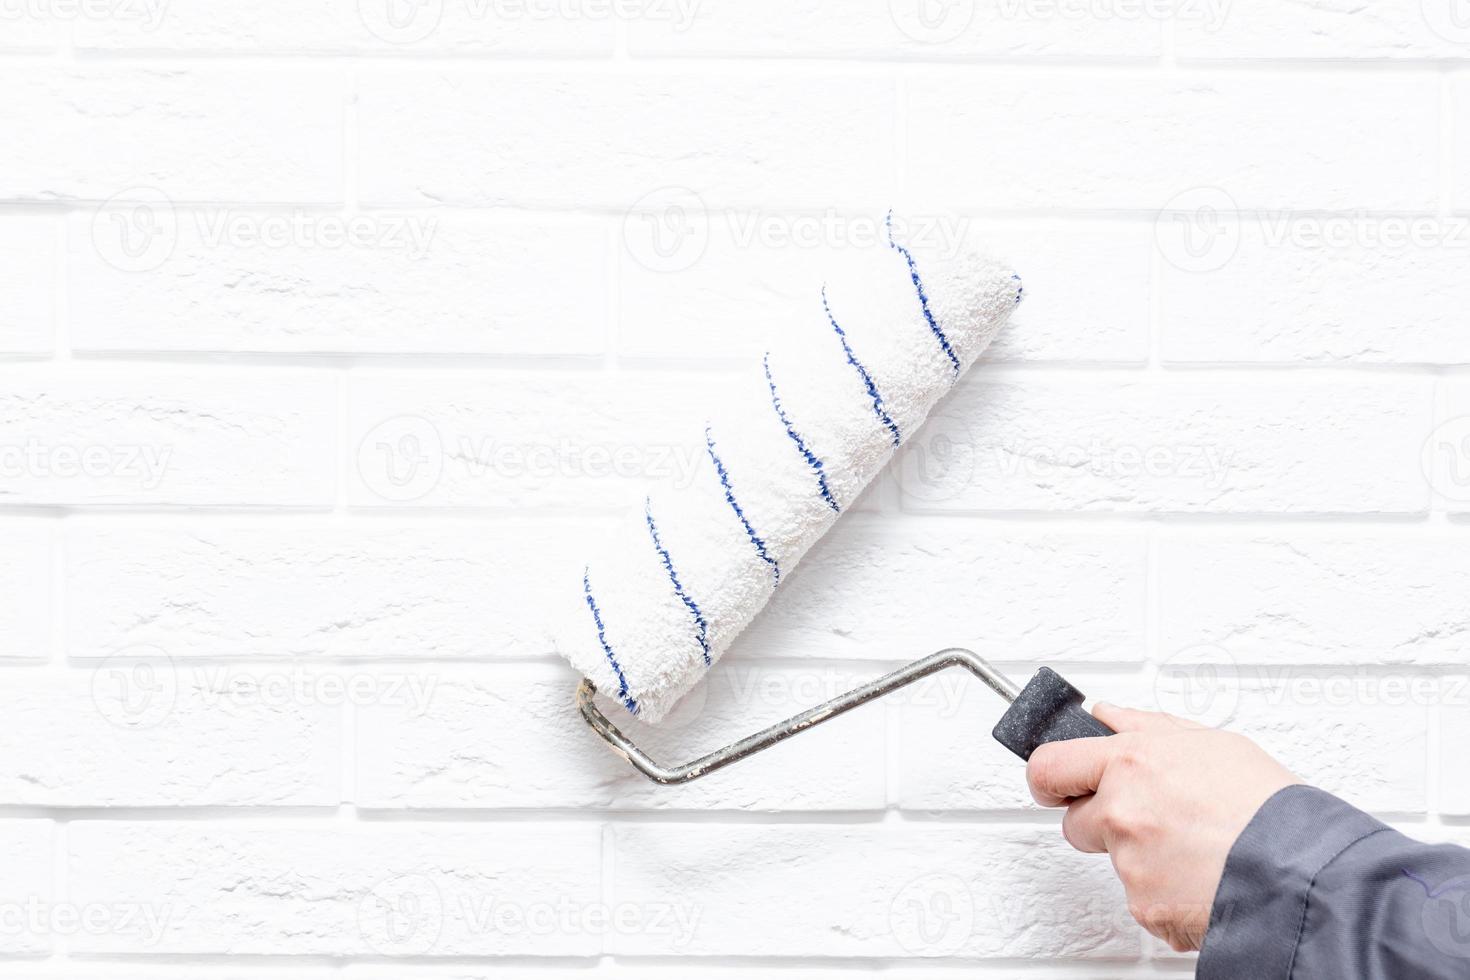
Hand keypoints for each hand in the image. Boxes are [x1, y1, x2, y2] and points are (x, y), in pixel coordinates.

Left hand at [1026, 703, 1298, 951]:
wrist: (1306, 873)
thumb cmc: (1271, 807)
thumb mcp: (1213, 744)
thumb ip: (1147, 727)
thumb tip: (1107, 717)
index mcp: (1131, 763)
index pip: (1049, 766)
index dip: (1049, 777)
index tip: (1053, 783)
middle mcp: (1121, 812)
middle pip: (1075, 822)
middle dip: (1103, 822)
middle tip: (1153, 820)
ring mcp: (1130, 864)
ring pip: (1116, 861)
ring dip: (1144, 858)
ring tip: (1198, 848)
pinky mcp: (1145, 908)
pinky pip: (1143, 899)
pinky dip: (1167, 893)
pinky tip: (1204, 876)